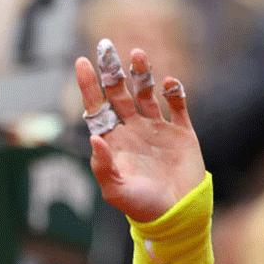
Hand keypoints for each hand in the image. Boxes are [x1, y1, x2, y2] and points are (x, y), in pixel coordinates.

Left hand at [76, 42, 205, 222]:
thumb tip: (93, 137)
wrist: (176, 216)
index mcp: (112, 140)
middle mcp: (132, 129)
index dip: (89, 85)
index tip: (82, 61)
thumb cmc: (140, 207)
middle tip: (107, 47)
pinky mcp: (182, 133)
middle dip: (113, 71)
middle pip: (119, 93)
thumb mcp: (115, 190)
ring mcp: (156, 129)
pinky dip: (174, 93)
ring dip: (142, 74)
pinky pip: (177, 107)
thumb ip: (102, 166)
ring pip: (146, 93)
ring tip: (138, 54)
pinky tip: (168, 83)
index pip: (97, 106)